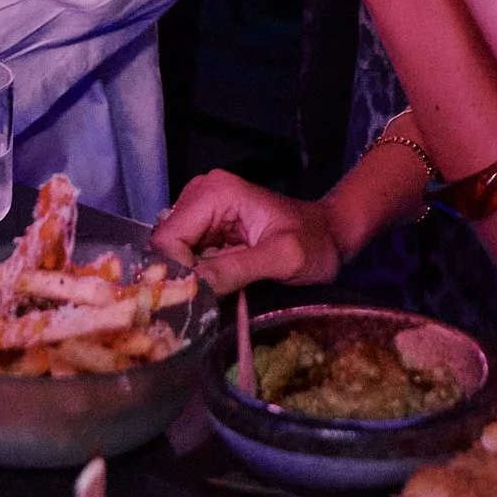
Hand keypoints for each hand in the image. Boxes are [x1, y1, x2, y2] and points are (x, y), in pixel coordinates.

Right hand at [150, 169, 346, 293]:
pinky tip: (213, 289)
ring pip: (171, 254)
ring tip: (212, 298)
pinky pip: (185, 257)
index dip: (176, 273)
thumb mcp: (285, 258)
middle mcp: (200, 194)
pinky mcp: (206, 229)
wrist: (331, 236)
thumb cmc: (315, 244)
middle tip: (205, 303)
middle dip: (179, 277)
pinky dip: (194, 277)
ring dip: (186, 279)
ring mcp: (202, 211)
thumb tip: (191, 287)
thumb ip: (238, 269)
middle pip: (165, 246)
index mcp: (215, 192)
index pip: (167, 239)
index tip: (197, 300)